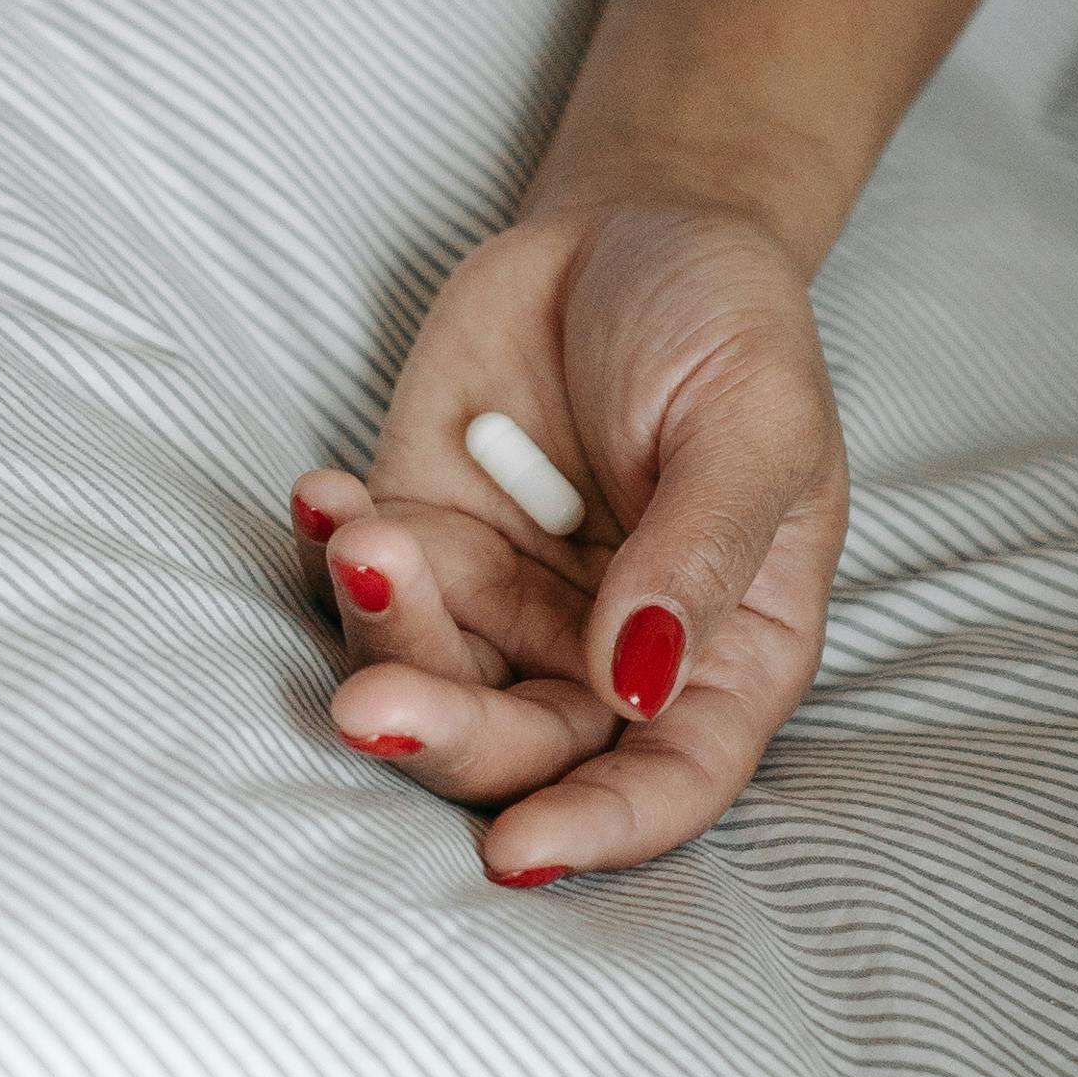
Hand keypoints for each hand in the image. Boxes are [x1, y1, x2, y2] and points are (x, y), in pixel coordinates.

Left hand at [292, 195, 845, 881]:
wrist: (632, 224)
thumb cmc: (727, 325)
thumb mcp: (756, 418)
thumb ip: (703, 550)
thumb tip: (640, 679)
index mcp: (727, 653)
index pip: (673, 779)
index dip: (601, 829)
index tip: (514, 852)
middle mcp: (610, 658)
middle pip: (526, 752)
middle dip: (444, 738)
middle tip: (369, 704)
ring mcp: (509, 606)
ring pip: (430, 680)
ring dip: (378, 632)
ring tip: (362, 534)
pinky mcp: (428, 543)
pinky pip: (359, 592)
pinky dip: (327, 556)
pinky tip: (321, 493)